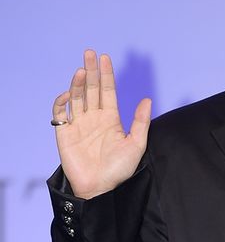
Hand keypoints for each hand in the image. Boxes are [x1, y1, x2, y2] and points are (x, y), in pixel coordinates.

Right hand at [51, 49, 150, 198]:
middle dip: (91, 71)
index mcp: (110, 119)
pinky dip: (62, 102)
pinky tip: (68, 94)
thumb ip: (140, 122)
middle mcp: (94, 118)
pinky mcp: (64, 133)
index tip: (105, 58)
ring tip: (83, 71)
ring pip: (76, 97)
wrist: (100, 189)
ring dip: (78, 83)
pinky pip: (60, 113)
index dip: (106, 75)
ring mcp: (78, 124)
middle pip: (92, 89)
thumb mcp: (136, 145)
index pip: (107, 91)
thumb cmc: (119, 170)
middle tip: (90, 53)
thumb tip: (147, 99)